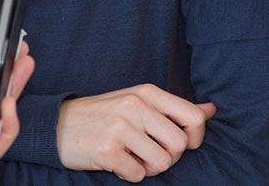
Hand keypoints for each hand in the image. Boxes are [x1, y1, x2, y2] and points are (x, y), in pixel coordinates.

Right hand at [57, 84, 217, 182]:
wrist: (57, 125)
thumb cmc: (105, 115)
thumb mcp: (139, 102)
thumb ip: (175, 108)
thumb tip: (211, 109)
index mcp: (147, 93)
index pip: (194, 117)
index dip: (195, 137)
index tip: (179, 143)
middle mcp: (135, 106)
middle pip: (180, 144)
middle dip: (170, 157)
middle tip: (150, 153)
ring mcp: (120, 127)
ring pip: (163, 163)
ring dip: (151, 168)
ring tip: (134, 159)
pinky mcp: (106, 150)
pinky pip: (138, 175)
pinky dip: (131, 175)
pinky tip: (118, 163)